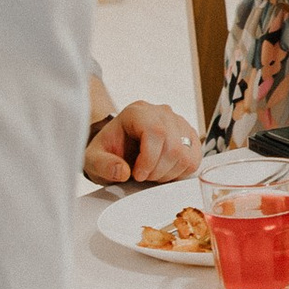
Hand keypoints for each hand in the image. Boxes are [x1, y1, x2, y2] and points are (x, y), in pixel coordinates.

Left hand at [84, 99, 199, 184]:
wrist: (117, 149)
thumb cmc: (108, 151)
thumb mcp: (93, 159)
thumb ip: (103, 165)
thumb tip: (122, 172)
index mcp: (137, 112)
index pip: (155, 132)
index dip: (149, 159)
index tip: (137, 175)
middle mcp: (161, 113)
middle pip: (173, 146)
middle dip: (157, 170)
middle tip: (143, 177)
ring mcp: (178, 123)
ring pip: (186, 154)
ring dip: (169, 173)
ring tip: (152, 173)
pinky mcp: (189, 136)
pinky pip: (194, 158)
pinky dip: (180, 172)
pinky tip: (164, 171)